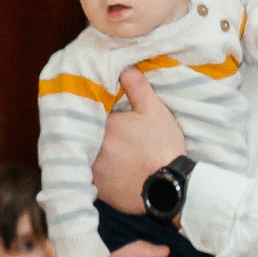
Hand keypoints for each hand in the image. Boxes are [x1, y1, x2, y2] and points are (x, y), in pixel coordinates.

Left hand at [93, 70, 187, 213]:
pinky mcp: (97, 189)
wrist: (172, 188)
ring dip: (93, 151)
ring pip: (85, 155)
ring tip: (110, 150)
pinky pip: (91, 176)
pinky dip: (99, 171)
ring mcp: (91, 170)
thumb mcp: (154, 110)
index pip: (89, 112)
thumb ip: (137, 87)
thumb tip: (125, 67)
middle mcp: (90, 148)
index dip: (96, 110)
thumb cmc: (163, 146)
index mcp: (102, 125)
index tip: (105, 112)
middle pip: (85, 134)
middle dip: (92, 130)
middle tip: (109, 132)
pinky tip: (111, 168)